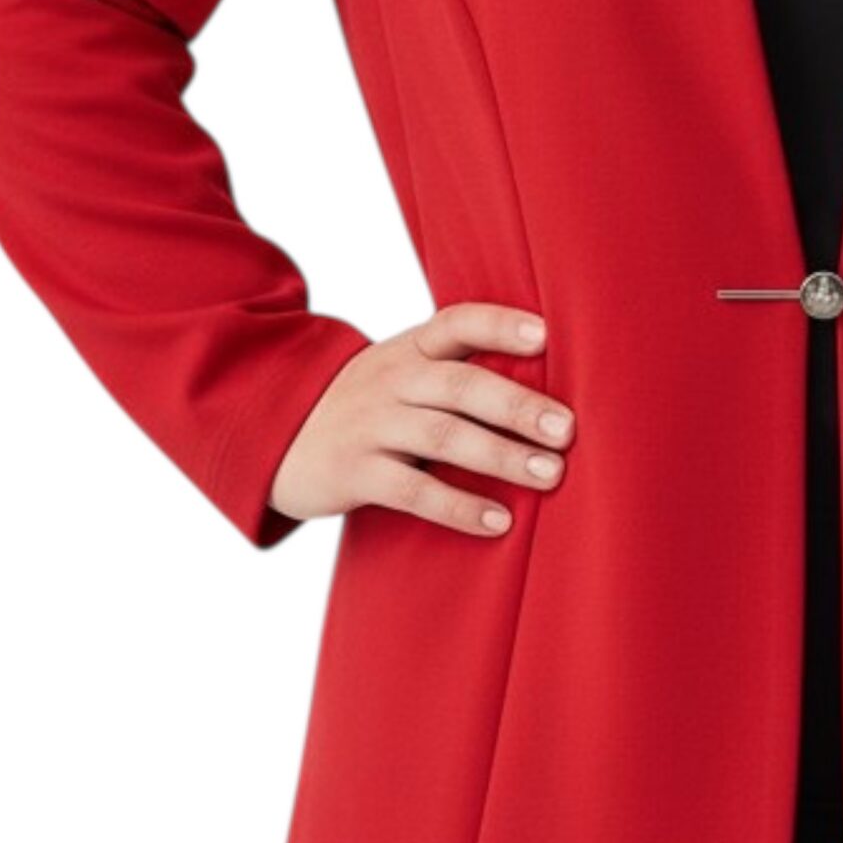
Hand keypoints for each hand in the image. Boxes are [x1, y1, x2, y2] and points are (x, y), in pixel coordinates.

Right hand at [267, 302, 572, 537]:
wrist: (274, 435)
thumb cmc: (368, 405)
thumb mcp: (401, 372)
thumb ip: (456, 371)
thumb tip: (547, 389)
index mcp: (410, 349)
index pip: (457, 322)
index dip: (500, 325)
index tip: (546, 335)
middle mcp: (392, 380)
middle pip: (462, 385)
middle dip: (519, 406)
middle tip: (568, 429)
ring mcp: (371, 425)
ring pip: (444, 436)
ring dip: (502, 456)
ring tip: (551, 474)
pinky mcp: (355, 473)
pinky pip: (413, 490)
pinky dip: (458, 506)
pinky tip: (498, 520)